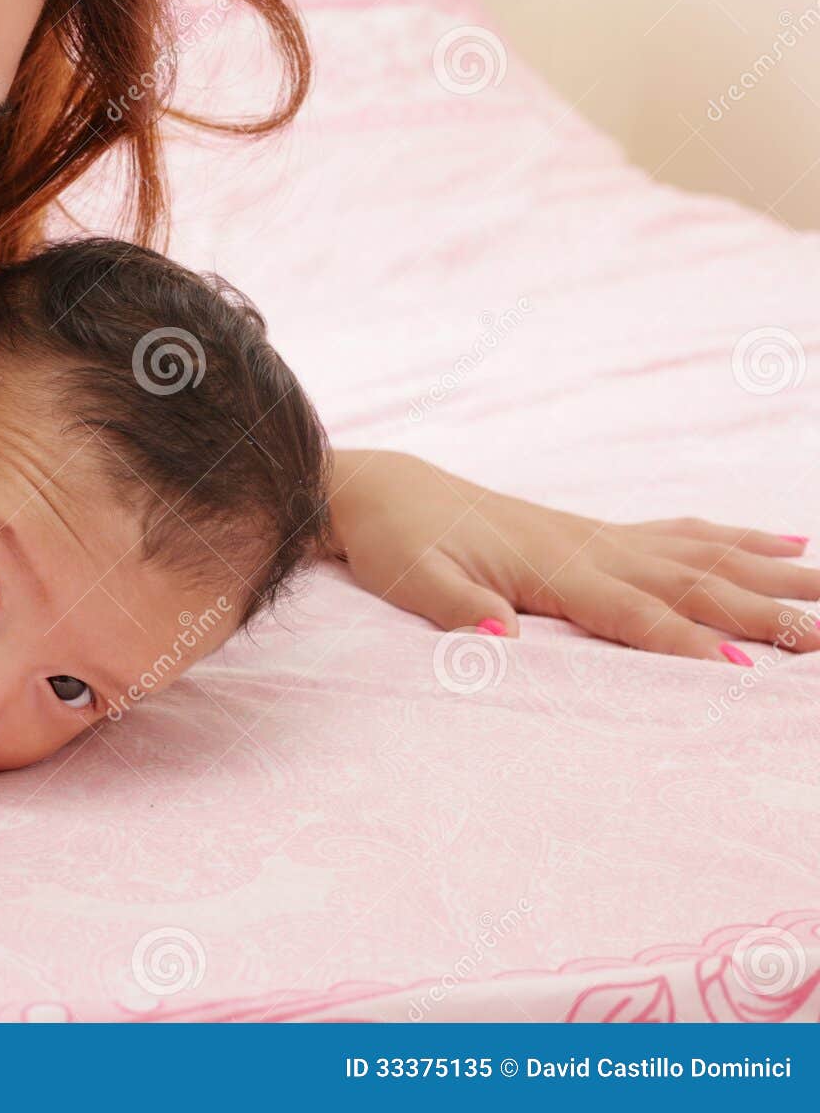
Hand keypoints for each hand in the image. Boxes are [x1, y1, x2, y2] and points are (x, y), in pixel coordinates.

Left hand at [329, 451, 819, 661]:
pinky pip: (683, 534)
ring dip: (774, 573)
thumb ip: (457, 609)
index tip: (749, 669)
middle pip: (693, 583)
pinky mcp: (595, 532)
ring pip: (706, 555)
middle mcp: (590, 547)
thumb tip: (499, 640)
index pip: (634, 611)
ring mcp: (599, 535)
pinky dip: (740, 538)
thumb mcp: (411, 579)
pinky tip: (786, 540)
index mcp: (551, 567)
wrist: (382, 490)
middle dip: (765, 613)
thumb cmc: (395, 539)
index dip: (689, 641)